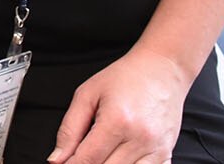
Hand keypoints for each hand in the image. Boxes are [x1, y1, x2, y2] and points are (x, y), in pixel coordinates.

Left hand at [46, 47, 190, 163]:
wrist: (161, 69)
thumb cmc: (125, 77)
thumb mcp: (87, 94)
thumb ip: (69, 129)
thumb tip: (57, 159)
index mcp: (117, 120)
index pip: (88, 160)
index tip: (64, 163)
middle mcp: (140, 138)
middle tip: (82, 155)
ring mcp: (157, 149)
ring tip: (101, 155)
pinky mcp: (166, 155)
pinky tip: (119, 158)